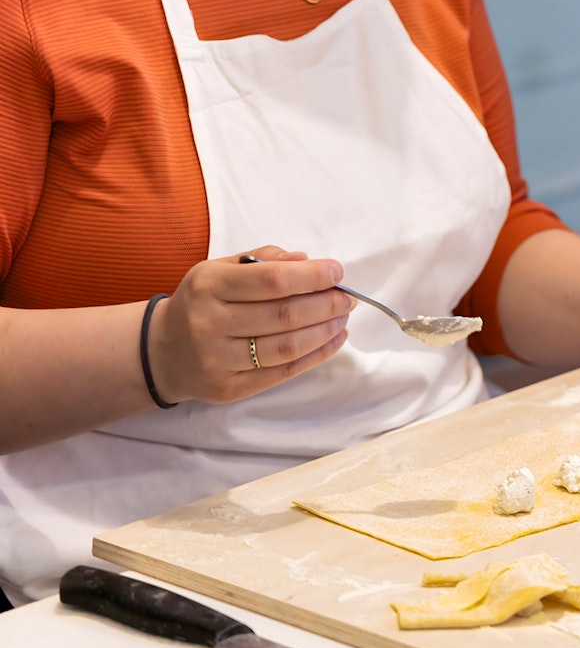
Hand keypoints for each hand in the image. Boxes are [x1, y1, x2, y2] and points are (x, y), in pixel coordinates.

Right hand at [148, 247, 355, 404]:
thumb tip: (305, 260)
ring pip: (287, 346)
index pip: (271, 280)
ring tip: (342, 318)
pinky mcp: (231, 387)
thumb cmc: (202, 303)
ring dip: (325, 331)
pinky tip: (334, 340)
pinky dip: (316, 355)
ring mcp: (219, 359)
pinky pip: (284, 371)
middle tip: (347, 298)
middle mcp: (210, 323)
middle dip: (325, 305)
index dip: (311, 277)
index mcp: (208, 285)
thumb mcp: (219, 270)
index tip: (337, 271)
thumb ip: (261, 261)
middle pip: (284, 315)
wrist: (163, 351)